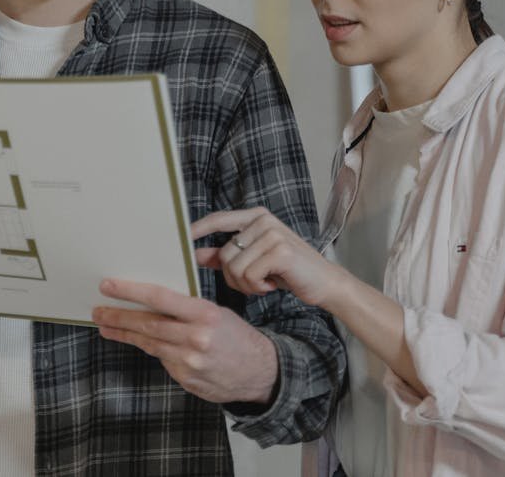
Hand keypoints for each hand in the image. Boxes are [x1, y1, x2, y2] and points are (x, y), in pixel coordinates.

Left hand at [92, 278, 276, 404]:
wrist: (260, 372)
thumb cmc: (237, 336)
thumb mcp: (217, 313)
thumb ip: (186, 309)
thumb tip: (152, 301)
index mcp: (205, 314)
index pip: (160, 298)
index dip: (131, 291)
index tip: (109, 286)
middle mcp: (195, 338)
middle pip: (147, 324)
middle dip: (118, 316)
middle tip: (98, 310)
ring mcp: (189, 361)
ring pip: (149, 343)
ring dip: (125, 334)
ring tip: (107, 326)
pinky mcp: (186, 378)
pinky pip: (162, 360)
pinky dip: (152, 350)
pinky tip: (143, 343)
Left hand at [192, 207, 342, 307]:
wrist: (324, 283)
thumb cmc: (287, 271)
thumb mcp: (255, 260)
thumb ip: (226, 256)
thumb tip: (197, 254)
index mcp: (256, 217)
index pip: (218, 219)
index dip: (197, 229)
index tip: (180, 239)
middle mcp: (263, 220)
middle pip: (225, 254)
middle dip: (234, 277)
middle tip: (255, 282)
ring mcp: (273, 233)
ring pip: (235, 267)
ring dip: (247, 284)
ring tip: (266, 282)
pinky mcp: (281, 251)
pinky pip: (249, 275)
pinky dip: (258, 287)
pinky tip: (273, 284)